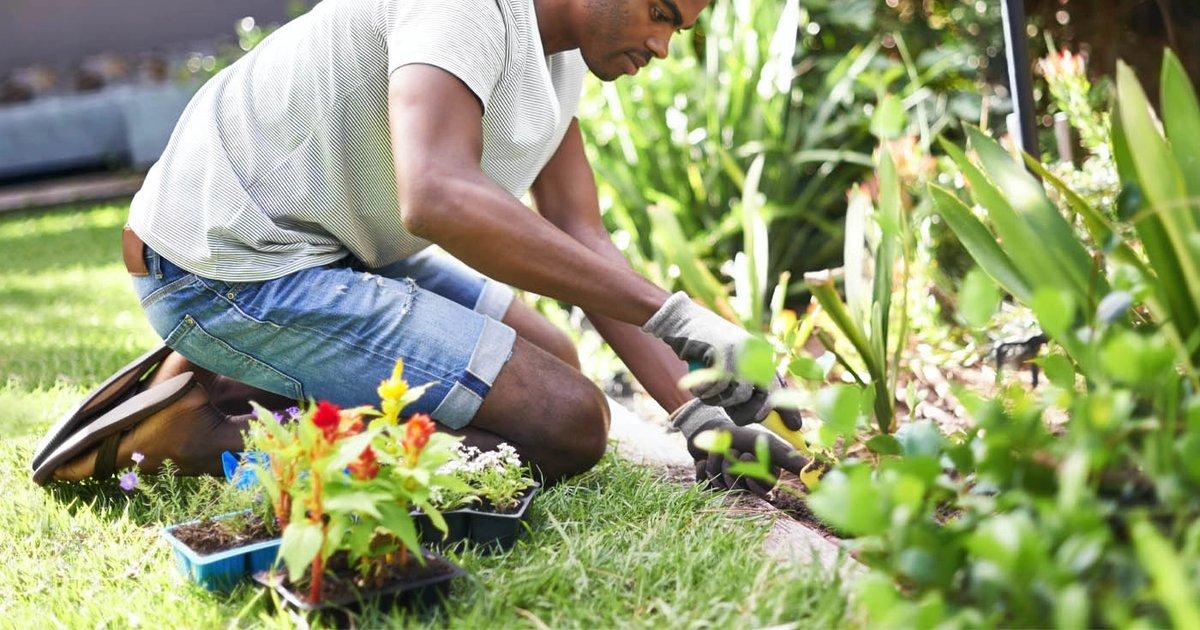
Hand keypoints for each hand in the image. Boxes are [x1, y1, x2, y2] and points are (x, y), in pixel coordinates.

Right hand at [644, 292, 800, 428]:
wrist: (683, 322)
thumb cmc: (704, 350)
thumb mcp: (730, 366)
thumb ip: (744, 385)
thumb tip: (761, 414)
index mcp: (760, 355)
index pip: (779, 386)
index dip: (788, 409)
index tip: (795, 426)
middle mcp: (755, 352)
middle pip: (766, 394)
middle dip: (753, 413)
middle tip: (738, 418)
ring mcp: (740, 351)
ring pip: (741, 394)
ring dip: (721, 401)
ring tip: (707, 394)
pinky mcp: (723, 352)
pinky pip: (719, 388)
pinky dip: (705, 393)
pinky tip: (698, 385)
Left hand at [670, 399, 807, 497]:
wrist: (714, 430)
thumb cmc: (746, 438)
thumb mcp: (771, 447)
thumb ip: (795, 461)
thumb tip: (828, 474)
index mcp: (762, 480)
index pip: (762, 490)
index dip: (754, 476)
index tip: (750, 459)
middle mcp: (745, 487)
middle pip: (738, 486)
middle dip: (733, 464)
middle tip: (733, 451)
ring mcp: (725, 487)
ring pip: (719, 483)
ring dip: (716, 461)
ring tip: (718, 451)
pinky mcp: (705, 485)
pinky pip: (702, 482)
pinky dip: (702, 466)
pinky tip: (703, 459)